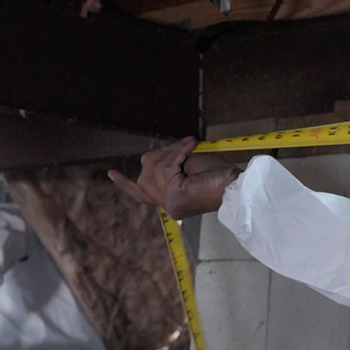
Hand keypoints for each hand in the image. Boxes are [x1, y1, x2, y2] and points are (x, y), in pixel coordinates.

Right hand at [108, 137, 239, 218]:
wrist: (239, 187)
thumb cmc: (222, 175)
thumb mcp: (191, 165)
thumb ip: (170, 162)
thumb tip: (151, 156)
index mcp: (172, 201)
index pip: (142, 195)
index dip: (125, 184)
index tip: (110, 173)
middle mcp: (169, 205)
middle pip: (146, 175)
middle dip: (161, 155)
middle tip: (183, 146)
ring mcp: (171, 202)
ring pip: (155, 168)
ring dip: (173, 151)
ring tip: (190, 145)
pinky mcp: (176, 195)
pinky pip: (169, 165)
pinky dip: (179, 151)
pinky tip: (191, 144)